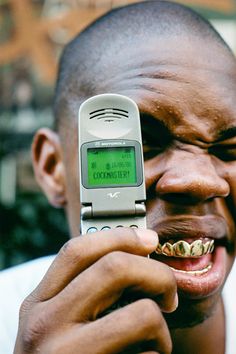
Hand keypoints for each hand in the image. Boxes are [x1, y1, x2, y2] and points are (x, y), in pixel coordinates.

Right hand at [14, 228, 177, 353]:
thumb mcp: (56, 320)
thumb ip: (81, 289)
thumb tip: (135, 256)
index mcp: (39, 303)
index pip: (79, 250)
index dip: (120, 237)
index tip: (150, 240)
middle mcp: (45, 325)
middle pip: (115, 268)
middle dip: (157, 274)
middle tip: (168, 293)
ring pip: (143, 313)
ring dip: (163, 325)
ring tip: (156, 339)